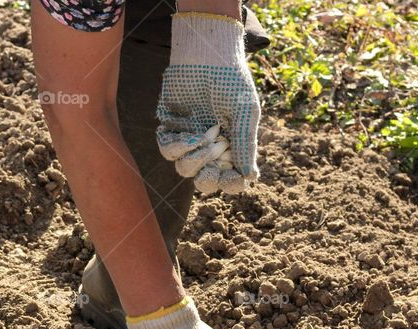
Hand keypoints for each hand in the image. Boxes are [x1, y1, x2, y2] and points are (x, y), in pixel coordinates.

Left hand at [156, 12, 260, 194]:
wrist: (206, 54)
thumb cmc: (231, 81)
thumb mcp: (245, 112)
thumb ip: (245, 145)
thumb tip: (251, 178)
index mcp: (231, 146)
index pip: (229, 178)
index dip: (230, 184)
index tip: (231, 177)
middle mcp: (208, 147)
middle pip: (203, 180)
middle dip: (207, 177)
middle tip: (214, 159)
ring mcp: (188, 138)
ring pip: (183, 168)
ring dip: (194, 157)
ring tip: (205, 134)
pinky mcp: (170, 127)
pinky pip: (166, 150)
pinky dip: (177, 146)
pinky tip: (189, 132)